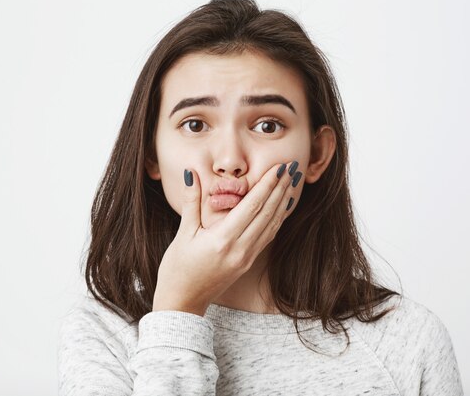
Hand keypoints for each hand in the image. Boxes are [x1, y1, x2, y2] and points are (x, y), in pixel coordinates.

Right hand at [152, 161, 301, 315]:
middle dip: (280, 188)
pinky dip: (277, 219)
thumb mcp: (182, 233)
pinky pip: (267, 237)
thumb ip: (191, 202)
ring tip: (291, 182)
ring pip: (271, 225)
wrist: (183, 302)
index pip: (252, 206)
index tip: (278, 167)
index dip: (267, 185)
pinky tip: (282, 207)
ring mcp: (246, 257)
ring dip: (282, 202)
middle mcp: (240, 249)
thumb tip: (192, 173)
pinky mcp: (248, 263)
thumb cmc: (177, 268)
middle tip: (292, 167)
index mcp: (223, 240)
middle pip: (267, 213)